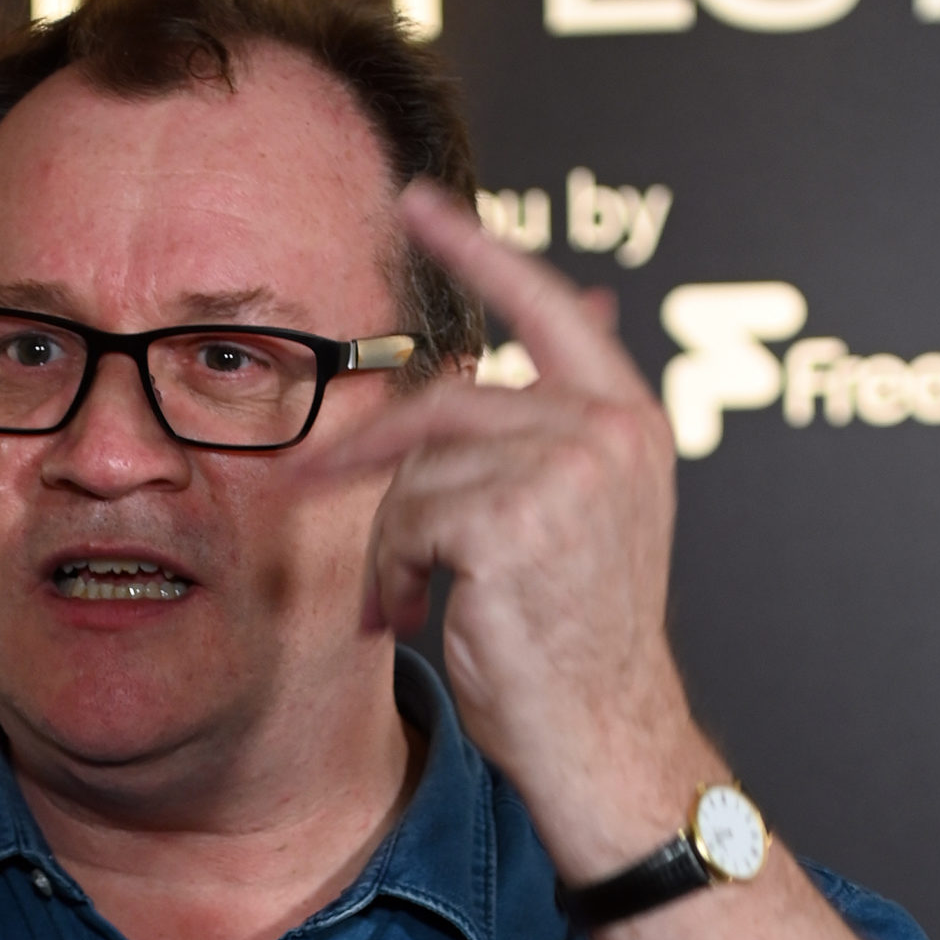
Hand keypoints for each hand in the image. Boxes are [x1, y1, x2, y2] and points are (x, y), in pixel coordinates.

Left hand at [309, 180, 722, 880]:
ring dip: (393, 542)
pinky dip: (393, 572)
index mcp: (626, 421)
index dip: (475, 250)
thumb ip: (543, 434)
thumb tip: (505, 345)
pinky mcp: (512, 520)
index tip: (417, 202)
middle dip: (368, 450)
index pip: (543, 307)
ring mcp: (565, 472)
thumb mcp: (578, 517)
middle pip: (446, 401)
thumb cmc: (578, 641)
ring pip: (418, 470)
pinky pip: (407, 519)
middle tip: (313, 481)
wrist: (604, 736)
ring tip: (409, 598)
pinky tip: (417, 615)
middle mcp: (607, 432)